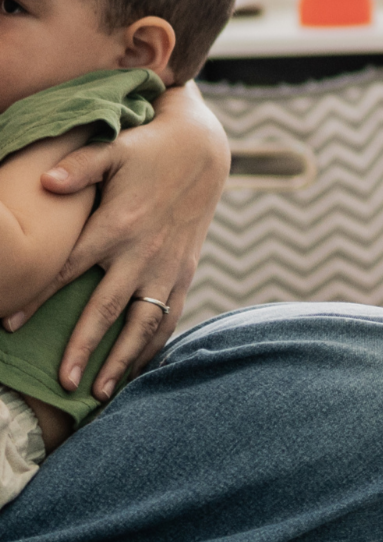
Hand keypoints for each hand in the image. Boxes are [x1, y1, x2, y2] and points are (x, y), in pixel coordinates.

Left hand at [14, 86, 228, 397]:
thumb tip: (43, 182)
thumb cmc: (148, 149)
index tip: (9, 325)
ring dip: (124, 359)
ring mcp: (168, 266)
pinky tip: (138, 369)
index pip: (70, 270)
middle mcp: (144, 253)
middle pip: (108, 310)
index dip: (38, 298)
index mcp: (118, 225)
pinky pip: (169, 316)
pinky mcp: (185, 271)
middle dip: (84, 348)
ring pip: (144, 322)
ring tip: (102, 391)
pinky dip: (154, 345)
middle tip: (62, 383)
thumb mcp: (114, 150)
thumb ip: (79, 168)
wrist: (204, 151)